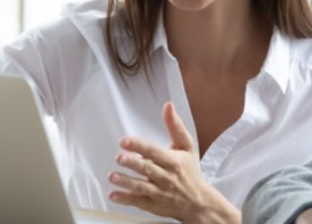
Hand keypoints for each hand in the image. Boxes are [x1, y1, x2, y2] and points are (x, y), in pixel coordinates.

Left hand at [108, 102, 239, 222]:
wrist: (198, 202)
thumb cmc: (190, 171)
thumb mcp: (187, 147)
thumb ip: (176, 126)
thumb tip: (168, 106)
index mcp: (173, 161)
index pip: (154, 152)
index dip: (139, 146)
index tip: (125, 140)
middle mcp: (166, 177)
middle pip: (147, 169)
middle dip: (133, 163)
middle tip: (119, 157)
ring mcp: (159, 193)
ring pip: (141, 187)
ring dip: (126, 182)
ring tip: (113, 176)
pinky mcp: (153, 205)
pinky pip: (138, 202)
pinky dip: (125, 199)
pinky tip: (114, 195)